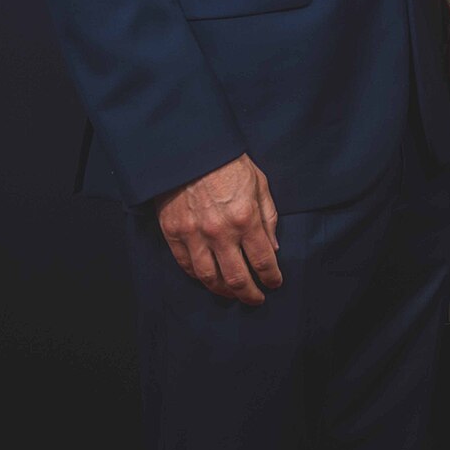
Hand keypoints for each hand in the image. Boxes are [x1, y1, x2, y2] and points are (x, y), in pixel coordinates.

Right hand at [154, 153, 281, 305]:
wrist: (190, 150)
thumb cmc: (230, 164)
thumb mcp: (260, 184)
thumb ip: (268, 218)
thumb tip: (272, 249)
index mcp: (246, 218)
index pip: (263, 260)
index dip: (271, 277)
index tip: (275, 284)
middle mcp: (220, 232)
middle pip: (237, 277)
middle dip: (249, 293)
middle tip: (256, 299)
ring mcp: (194, 235)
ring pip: (209, 277)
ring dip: (224, 291)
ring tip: (233, 295)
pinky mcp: (174, 233)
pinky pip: (187, 266)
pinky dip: (199, 278)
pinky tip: (209, 280)